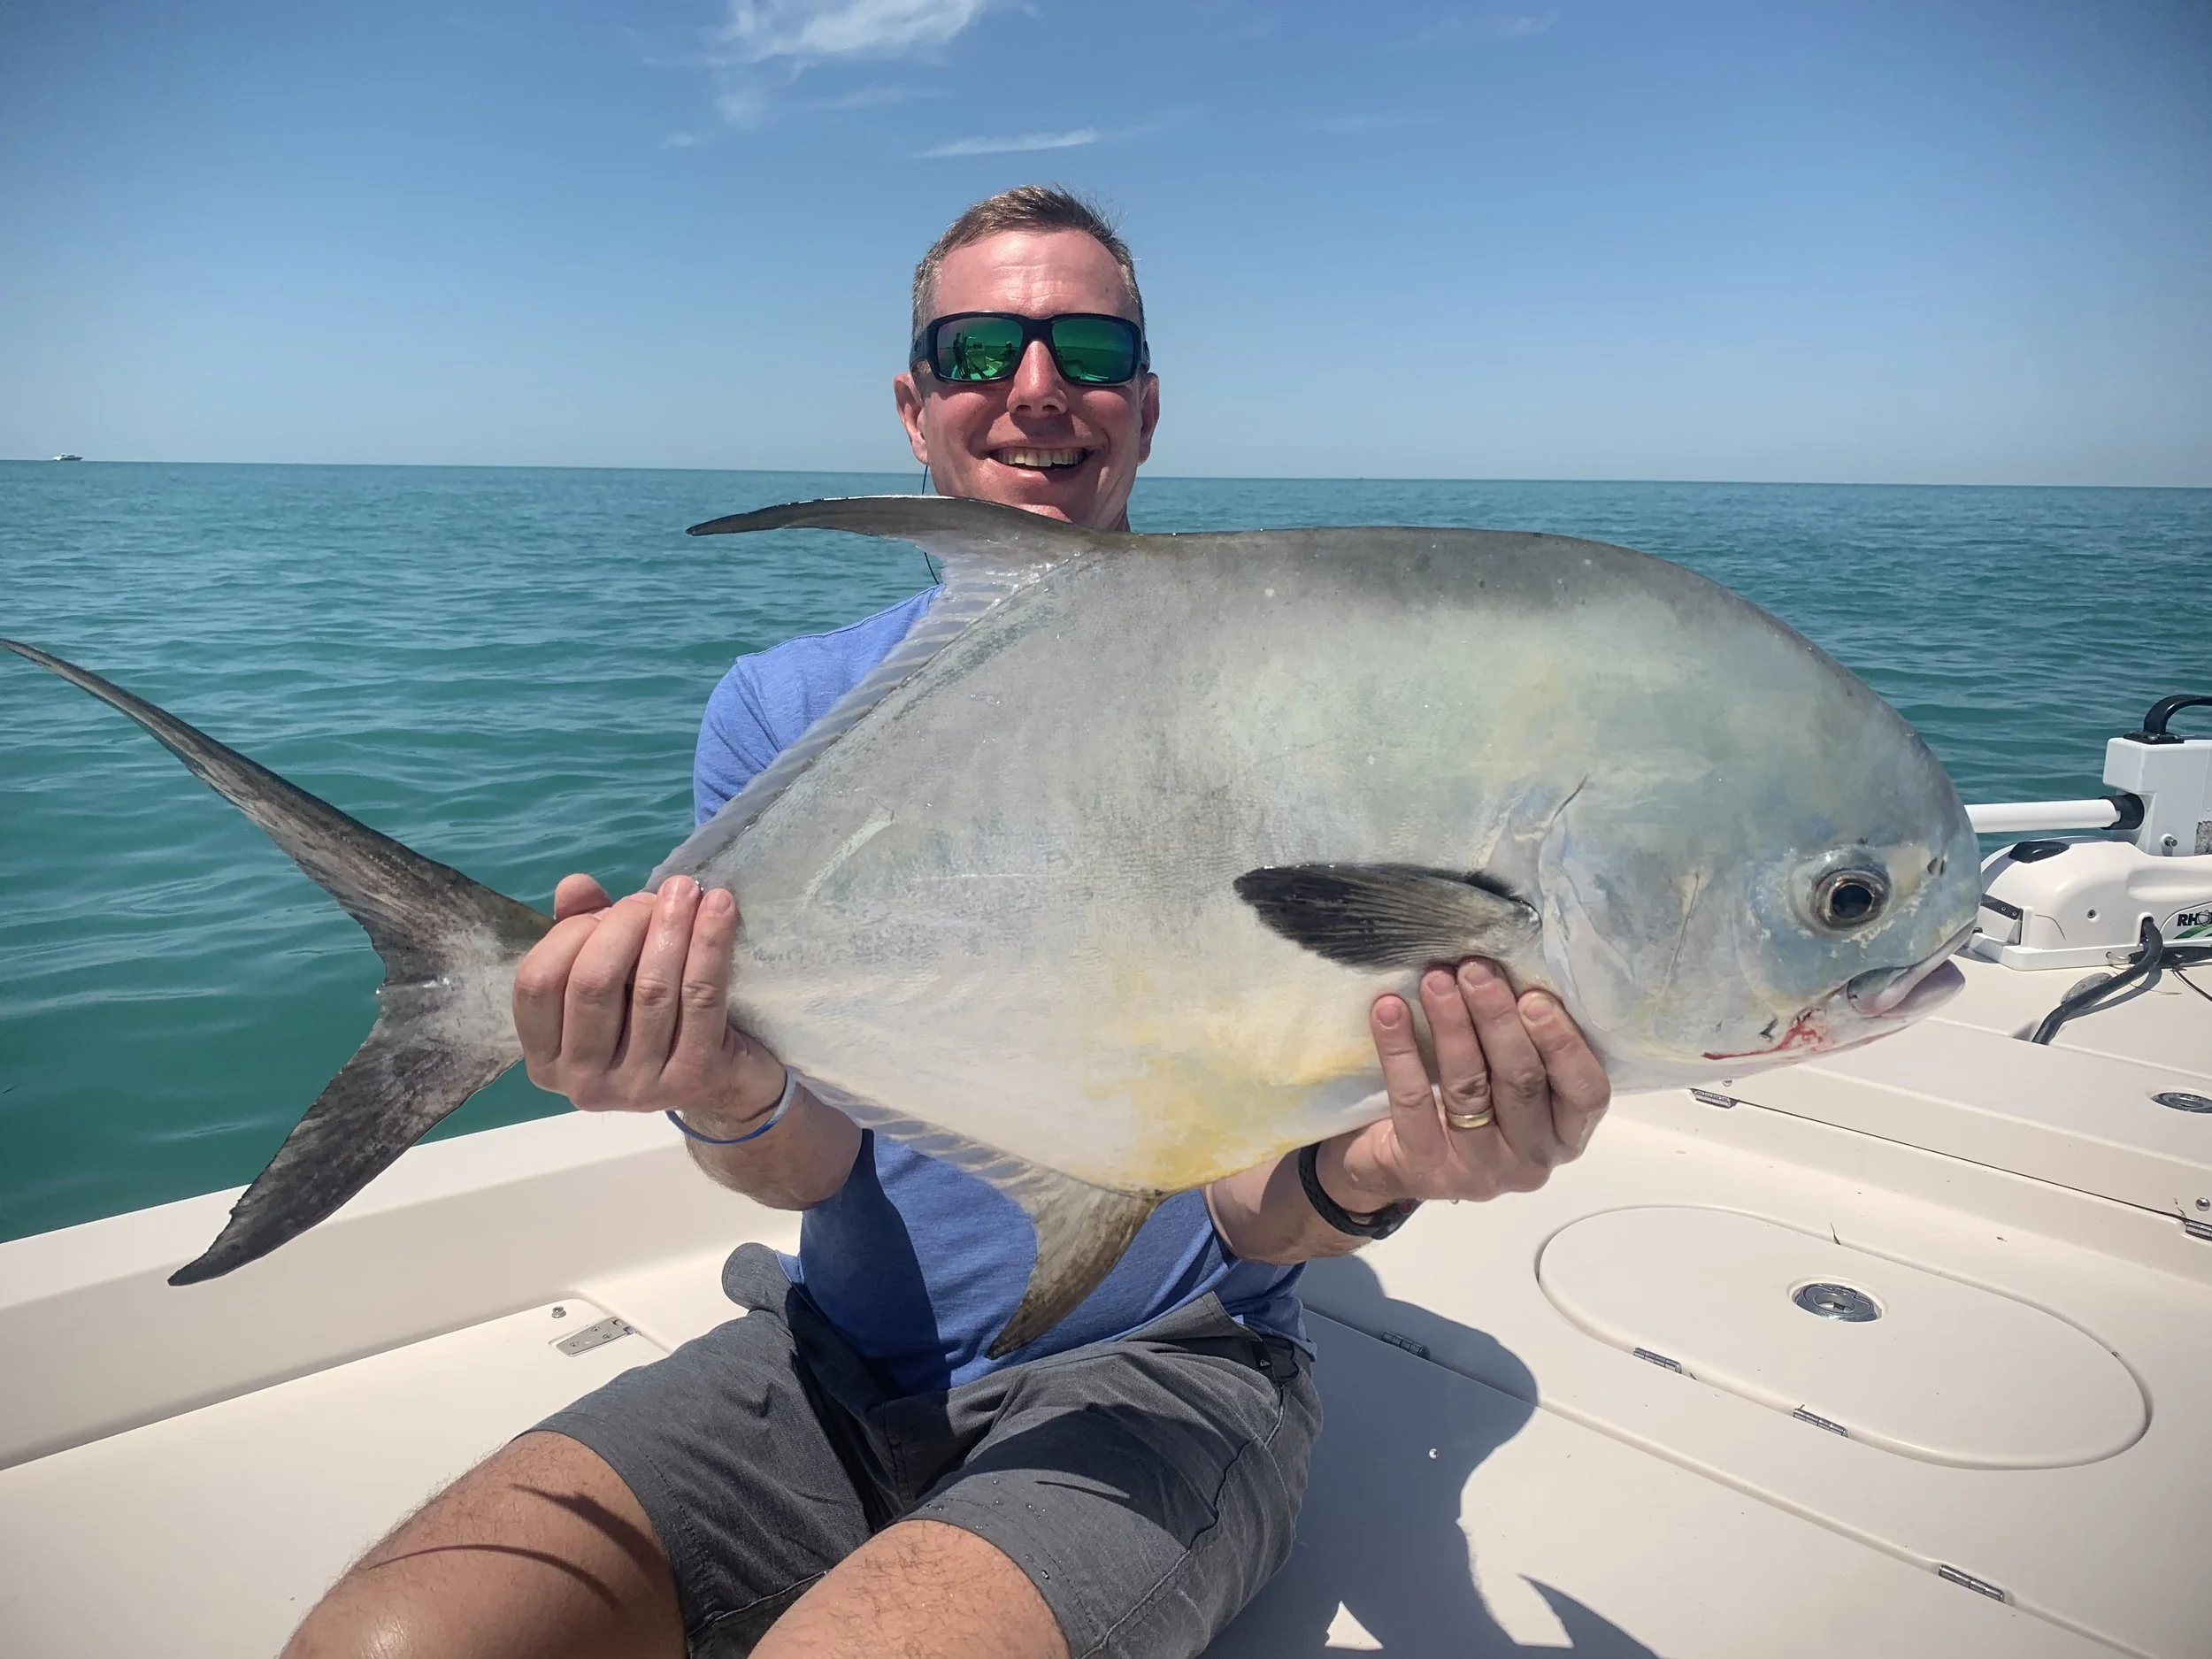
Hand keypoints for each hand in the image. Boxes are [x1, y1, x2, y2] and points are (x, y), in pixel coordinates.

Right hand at [511, 872, 786, 1128]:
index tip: (608, 909)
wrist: (725, 1081)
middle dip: (624, 924)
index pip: (537, 983)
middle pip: (592, 982)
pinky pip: (701, 998)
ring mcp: (638, 1088)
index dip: (571, 932)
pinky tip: (719, 906)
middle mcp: (583, 1083)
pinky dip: (711, 943)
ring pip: (652, 989)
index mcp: (547, 1057)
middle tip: (656, 897)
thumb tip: (574, 887)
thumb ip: (581, 930)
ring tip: (687, 890)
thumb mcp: (610, 975)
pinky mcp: (692, 1080)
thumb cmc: (651, 1019)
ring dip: (671, 927)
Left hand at [1327, 959, 1611, 1209]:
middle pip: (1522, 1082)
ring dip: (1452, 1025)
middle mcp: (1531, 1159)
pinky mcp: (1426, 1168)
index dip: (1564, 1044)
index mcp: (1565, 1133)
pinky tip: (1389, 1010)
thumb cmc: (1462, 1105)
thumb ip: (1522, 1043)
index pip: (1585, 1093)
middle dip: (1498, 1019)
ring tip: (1435, 980)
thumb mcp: (1504, 1080)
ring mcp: (1479, 1171)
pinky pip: (1414, 1100)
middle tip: (1475, 971)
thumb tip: (1514, 972)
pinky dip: (1399, 1049)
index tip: (1535, 997)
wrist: (1390, 1162)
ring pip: (1469, 1088)